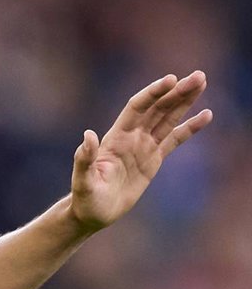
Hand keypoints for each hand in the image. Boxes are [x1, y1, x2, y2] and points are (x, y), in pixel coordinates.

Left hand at [70, 70, 211, 231]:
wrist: (92, 213)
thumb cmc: (85, 198)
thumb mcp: (83, 181)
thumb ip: (84, 159)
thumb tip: (88, 135)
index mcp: (116, 138)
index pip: (137, 108)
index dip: (153, 93)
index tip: (171, 79)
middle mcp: (131, 137)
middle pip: (157, 108)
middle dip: (176, 92)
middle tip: (199, 76)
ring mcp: (143, 146)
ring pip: (167, 118)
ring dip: (184, 100)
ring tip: (201, 82)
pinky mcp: (154, 159)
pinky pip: (175, 139)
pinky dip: (190, 127)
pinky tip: (206, 114)